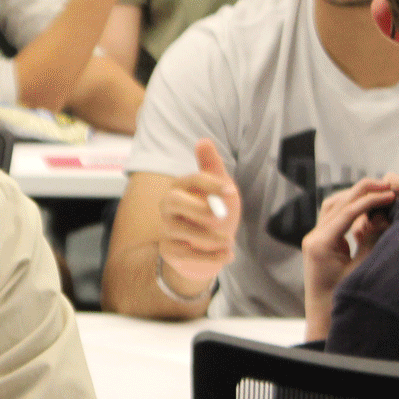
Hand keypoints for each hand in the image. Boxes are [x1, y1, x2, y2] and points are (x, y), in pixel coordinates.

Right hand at [157, 139, 240, 293]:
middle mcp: (168, 206)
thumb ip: (213, 168)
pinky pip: (185, 254)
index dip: (211, 184)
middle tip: (222, 217)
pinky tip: (227, 255)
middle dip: (199, 208)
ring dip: (209, 237)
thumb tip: (203, 141)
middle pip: (173, 200)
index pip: (191, 179)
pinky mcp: (169, 251)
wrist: (207, 250)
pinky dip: (209, 257)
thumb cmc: (213, 215)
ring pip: (180, 230)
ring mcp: (167, 229)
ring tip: (230, 242)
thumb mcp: (220, 190)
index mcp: (181, 187)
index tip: (231, 191)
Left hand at [300, 175, 398, 338]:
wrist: (323, 316)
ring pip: (334, 207)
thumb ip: (371, 240)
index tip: (390, 194)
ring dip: (356, 197)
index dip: (370, 200)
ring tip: (380, 192)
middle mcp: (314, 237)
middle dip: (362, 192)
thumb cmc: (341, 297)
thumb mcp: (361, 268)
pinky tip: (369, 210)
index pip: (347, 212)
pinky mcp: (321, 241)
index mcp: (320, 244)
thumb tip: (383, 215)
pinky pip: (335, 218)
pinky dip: (351, 210)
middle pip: (338, 203)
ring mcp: (315, 238)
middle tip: (387, 184)